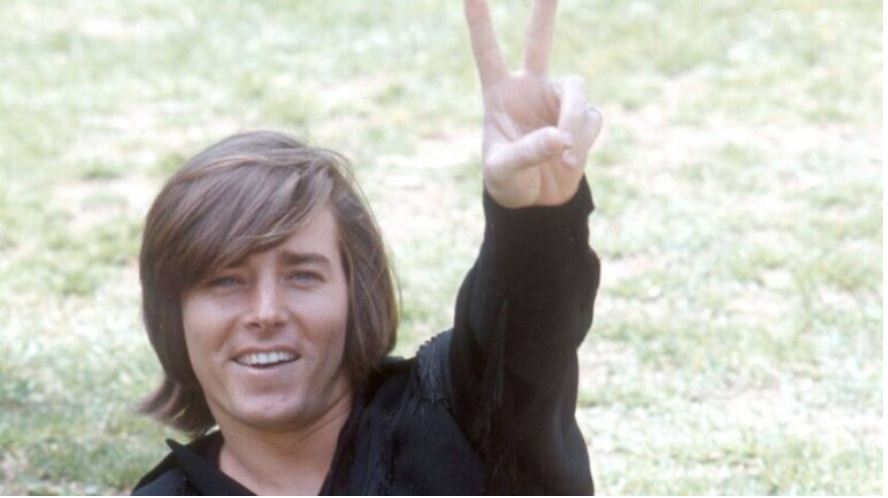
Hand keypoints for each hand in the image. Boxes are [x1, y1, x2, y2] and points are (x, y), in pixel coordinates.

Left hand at [465, 0, 601, 207]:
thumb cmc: (508, 183)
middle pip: (539, 40)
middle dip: (544, 10)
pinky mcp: (582, 118)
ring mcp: (557, 100)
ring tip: (564, 156)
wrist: (535, 204)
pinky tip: (569, 162)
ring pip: (576, 93)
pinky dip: (582, 142)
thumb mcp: (503, 172)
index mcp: (499, 93)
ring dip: (573, 123)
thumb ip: (526, 152)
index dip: (480, 22)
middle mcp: (530, 88)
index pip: (488, 52)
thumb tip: (561, 136)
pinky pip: (590, 120)